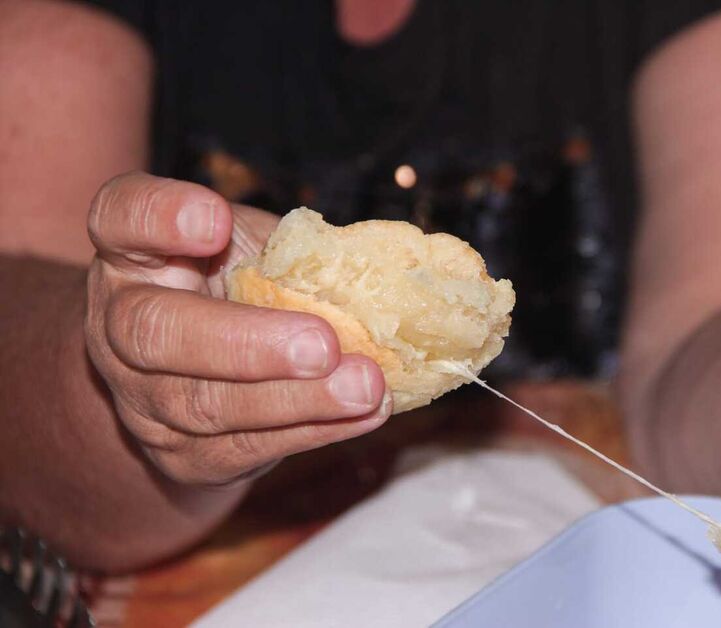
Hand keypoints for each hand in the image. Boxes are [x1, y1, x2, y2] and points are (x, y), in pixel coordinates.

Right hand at [85, 172, 389, 486]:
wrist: (202, 378)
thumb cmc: (240, 292)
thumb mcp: (256, 250)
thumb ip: (293, 249)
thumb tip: (383, 266)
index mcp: (135, 250)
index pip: (123, 215)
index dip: (160, 216)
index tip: (213, 221)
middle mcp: (119, 322)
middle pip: (154, 332)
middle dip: (245, 342)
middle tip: (322, 344)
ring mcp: (141, 397)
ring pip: (206, 405)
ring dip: (296, 399)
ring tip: (365, 386)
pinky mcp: (180, 454)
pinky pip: (243, 448)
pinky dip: (312, 431)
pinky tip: (363, 414)